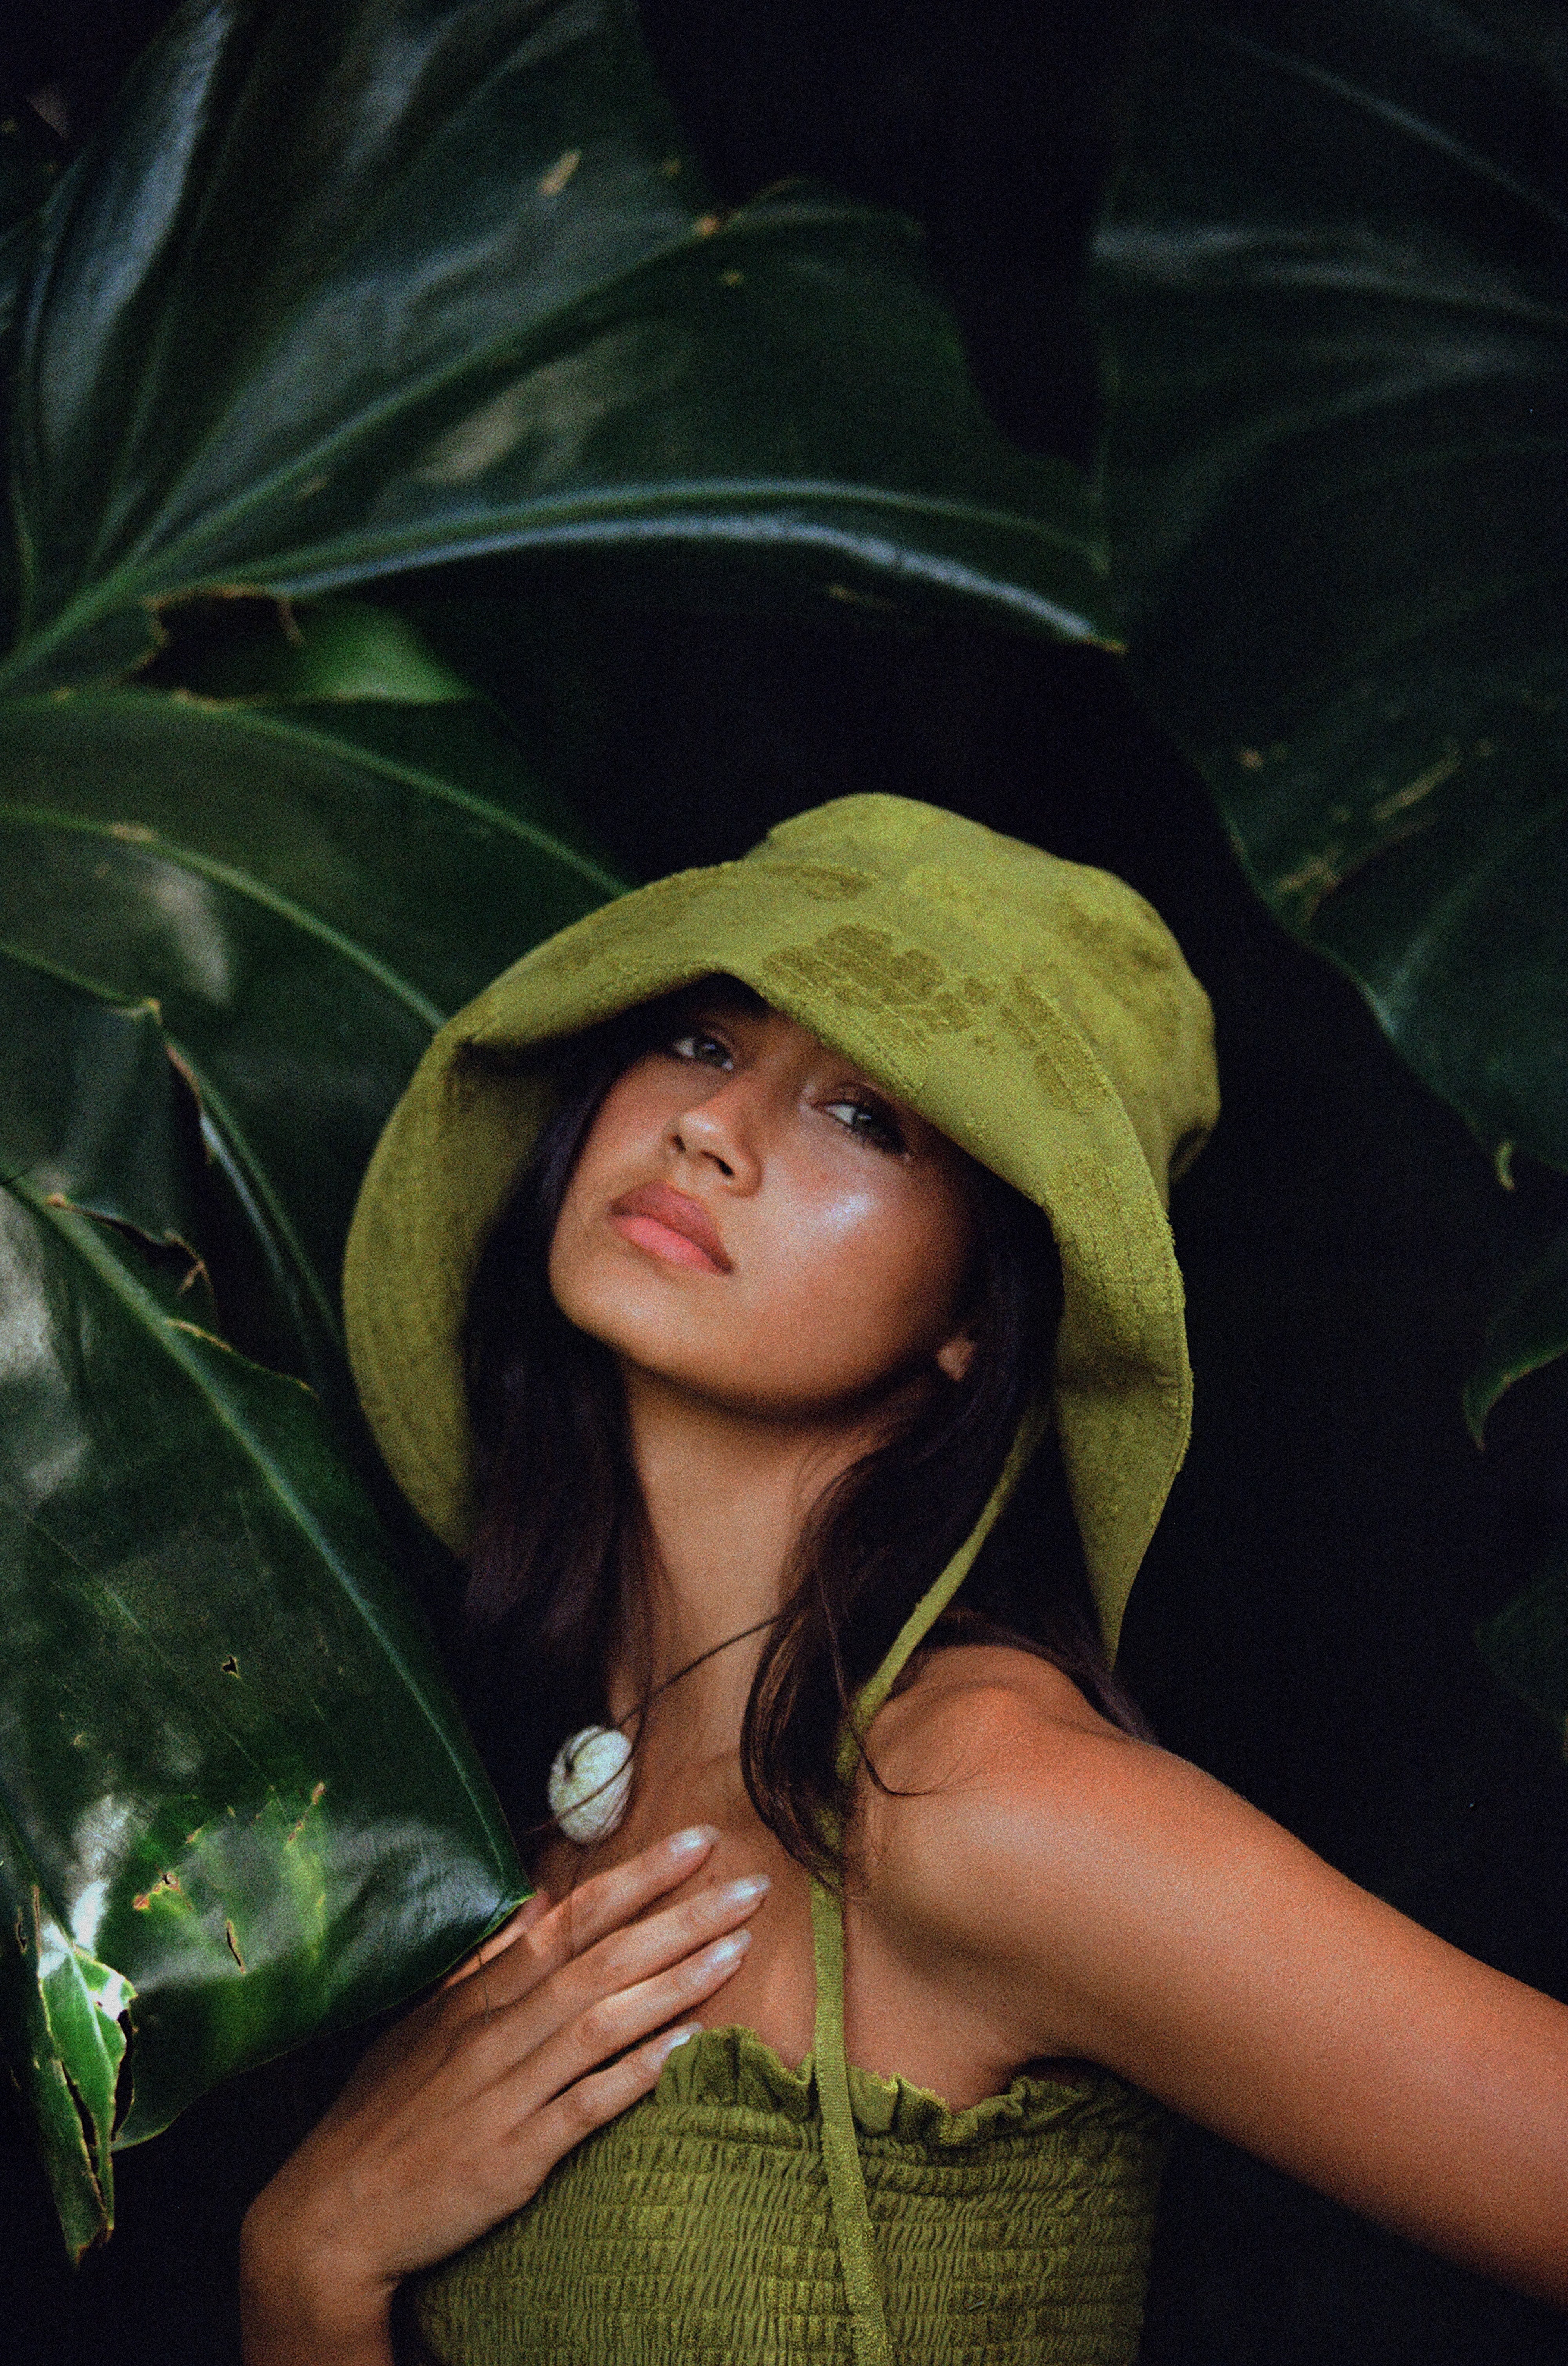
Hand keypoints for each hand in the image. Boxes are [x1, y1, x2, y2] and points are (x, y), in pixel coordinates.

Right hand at [239, 1825, 766, 2363]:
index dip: (636, 1879)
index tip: (695, 1843)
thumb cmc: (386, 2114)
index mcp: (479, 1997)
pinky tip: (689, 2047)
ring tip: (739, 1948)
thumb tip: (533, 1902)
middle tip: (749, 1883)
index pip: (570, 1920)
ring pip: (603, 2021)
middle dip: (680, 1916)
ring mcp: (507, 2093)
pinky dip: (638, 2073)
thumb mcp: (425, 2025)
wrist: (333, 2213)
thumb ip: (484, 1963)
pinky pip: (588, 2105)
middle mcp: (497, 2033)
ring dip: (676, 1982)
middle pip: (601, 1959)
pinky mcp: (515, 2155)